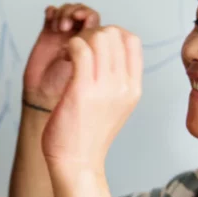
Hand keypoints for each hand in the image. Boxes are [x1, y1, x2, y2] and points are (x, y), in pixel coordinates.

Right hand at [23, 4, 99, 109]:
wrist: (43, 104)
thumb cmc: (70, 102)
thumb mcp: (89, 84)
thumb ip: (101, 62)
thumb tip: (110, 38)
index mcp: (103, 54)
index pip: (108, 28)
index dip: (100, 27)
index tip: (90, 37)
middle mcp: (87, 43)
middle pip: (90, 14)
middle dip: (81, 17)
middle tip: (68, 29)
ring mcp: (69, 36)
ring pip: (73, 9)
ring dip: (67, 13)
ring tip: (60, 27)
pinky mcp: (50, 33)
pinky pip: (53, 12)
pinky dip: (52, 12)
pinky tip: (51, 20)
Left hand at [41, 26, 142, 177]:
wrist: (77, 163)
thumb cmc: (88, 135)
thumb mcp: (115, 106)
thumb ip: (117, 81)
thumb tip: (109, 53)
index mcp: (133, 88)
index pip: (132, 39)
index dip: (110, 34)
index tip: (94, 48)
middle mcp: (123, 86)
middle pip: (113, 33)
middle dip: (91, 33)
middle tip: (77, 49)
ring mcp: (105, 87)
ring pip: (97, 37)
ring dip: (79, 39)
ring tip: (69, 54)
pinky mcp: (82, 90)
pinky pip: (79, 49)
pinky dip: (69, 47)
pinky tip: (63, 59)